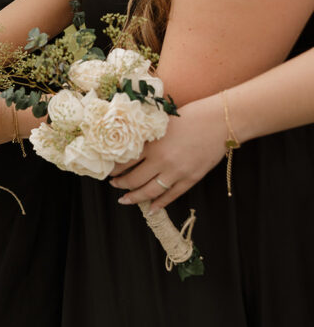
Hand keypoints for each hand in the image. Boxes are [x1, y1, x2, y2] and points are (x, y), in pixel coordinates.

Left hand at [109, 101, 226, 210]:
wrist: (220, 121)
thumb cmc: (190, 116)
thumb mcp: (161, 124)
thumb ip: (147, 137)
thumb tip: (129, 147)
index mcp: (152, 144)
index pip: (125, 162)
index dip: (114, 169)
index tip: (108, 171)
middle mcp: (162, 160)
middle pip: (134, 179)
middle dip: (121, 184)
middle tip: (113, 184)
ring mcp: (177, 172)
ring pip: (150, 191)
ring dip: (134, 197)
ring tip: (125, 199)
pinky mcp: (191, 178)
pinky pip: (171, 195)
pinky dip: (159, 204)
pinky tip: (150, 209)